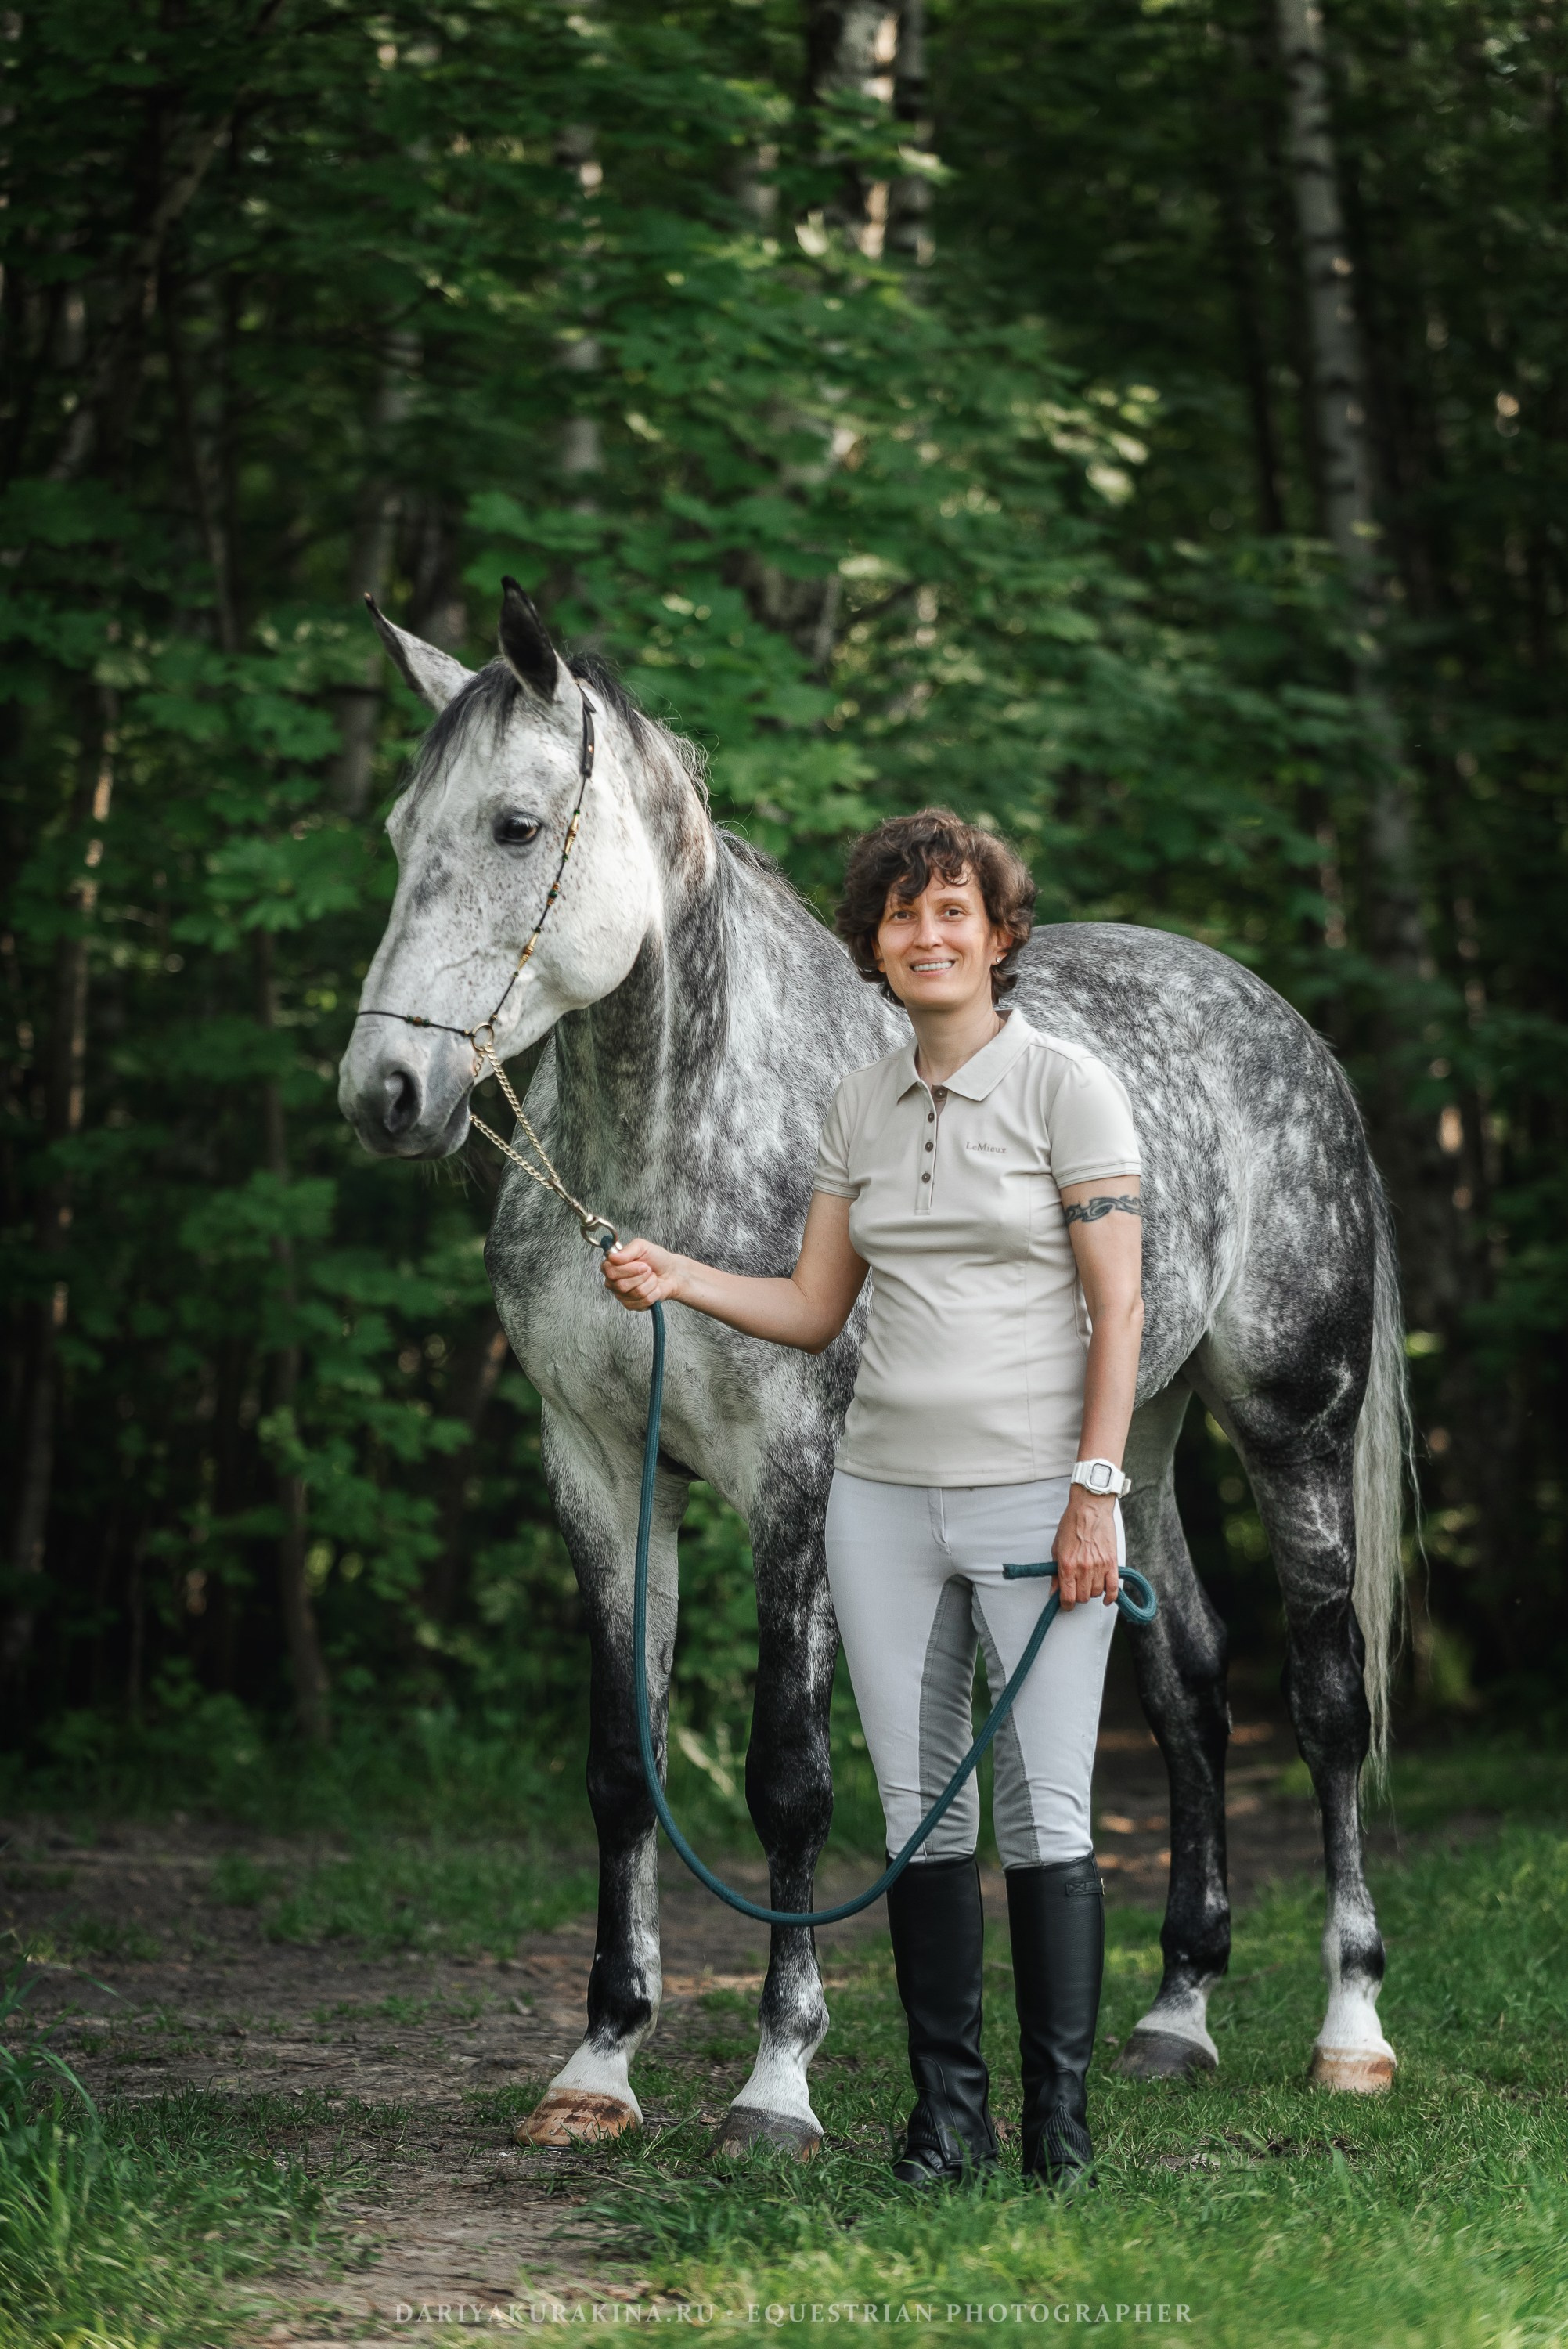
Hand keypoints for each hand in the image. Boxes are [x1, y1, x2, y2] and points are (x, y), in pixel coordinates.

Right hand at [601, 1236, 685, 1311]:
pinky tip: (653, 1287)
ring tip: (651, 1277)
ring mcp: (621, 1295)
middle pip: (621, 1285)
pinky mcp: (632, 1305)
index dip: (627, 1269)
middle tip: (648, 1269)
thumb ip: (627, 1250)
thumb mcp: (642, 1247)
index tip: (642, 1264)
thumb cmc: (655, 1259)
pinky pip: (643, 1302)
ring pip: (635, 1293)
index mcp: (611, 1266)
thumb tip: (612, 1257)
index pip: (610, 1271)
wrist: (670, 1272)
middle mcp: (613, 1282)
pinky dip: (654, 1292)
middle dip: (641, 1276)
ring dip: (650, 1283)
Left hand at [1050, 1488, 1121, 1610]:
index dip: (1065, 1605)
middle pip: (1082, 1597)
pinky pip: (1113, 1588)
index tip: (1065, 1604)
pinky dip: (1110, 1596)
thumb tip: (1054, 1592)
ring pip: (1096, 1593)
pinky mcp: (1112, 1563)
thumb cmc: (1072, 1524)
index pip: (1067, 1597)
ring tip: (1088, 1583)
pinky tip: (1105, 1598)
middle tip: (1076, 1589)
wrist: (1090, 1508)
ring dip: (1092, 1592)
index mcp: (1067, 1565)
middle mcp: (1083, 1568)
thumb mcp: (1056, 1548)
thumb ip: (1055, 1573)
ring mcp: (1099, 1566)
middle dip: (1078, 1597)